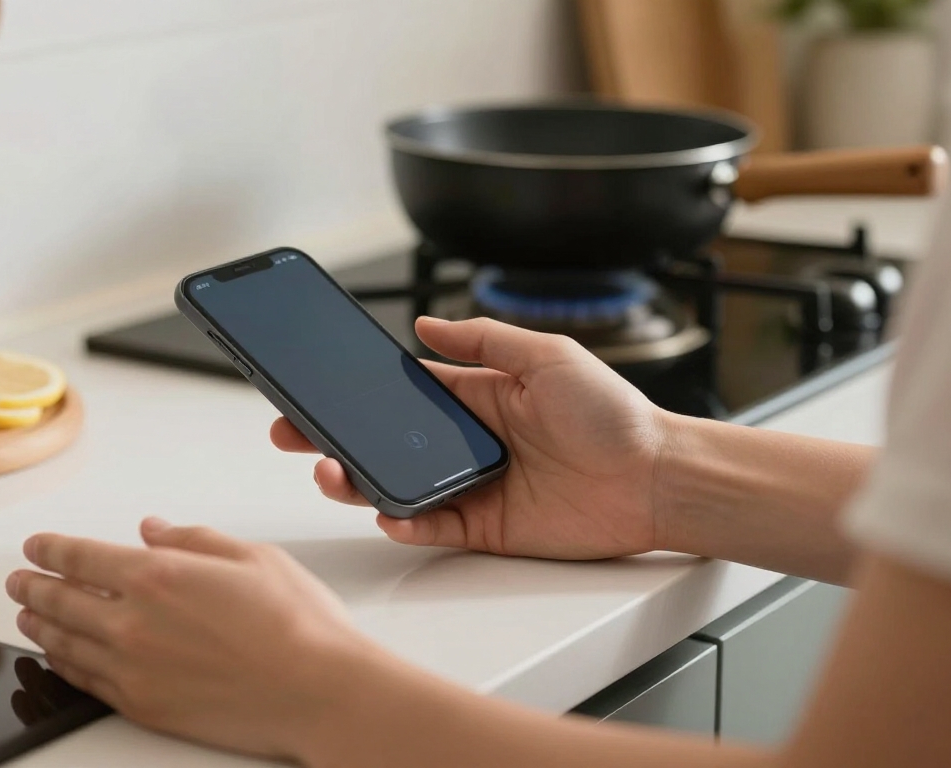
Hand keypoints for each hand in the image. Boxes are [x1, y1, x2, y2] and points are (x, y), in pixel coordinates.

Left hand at [6, 519, 382, 759]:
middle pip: (60, 600)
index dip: (51, 549)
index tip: (37, 546)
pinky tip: (60, 657)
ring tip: (27, 616)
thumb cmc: (297, 625)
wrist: (318, 692)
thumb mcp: (251, 555)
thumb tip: (155, 530)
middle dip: (33, 586)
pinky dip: (64, 664)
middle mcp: (134, 623)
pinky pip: (86, 682)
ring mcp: (134, 670)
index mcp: (158, 575)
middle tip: (19, 580)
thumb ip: (193, 540)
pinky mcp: (144, 706)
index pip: (80, 557)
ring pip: (65, 643)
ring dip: (39, 625)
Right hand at [272, 317, 668, 559]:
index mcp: (477, 398)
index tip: (316, 387)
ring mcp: (473, 487)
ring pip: (397, 486)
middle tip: (294, 433)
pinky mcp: (486, 528)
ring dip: (357, 481)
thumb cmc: (614, 414)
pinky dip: (405, 522)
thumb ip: (485, 341)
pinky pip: (433, 526)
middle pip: (385, 442)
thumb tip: (427, 325)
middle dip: (335, 438)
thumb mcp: (548, 355)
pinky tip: (387, 512)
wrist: (656, 478)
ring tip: (330, 471)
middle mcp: (467, 443)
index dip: (357, 393)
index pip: (402, 394)